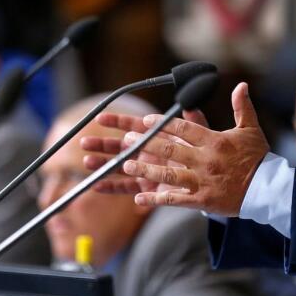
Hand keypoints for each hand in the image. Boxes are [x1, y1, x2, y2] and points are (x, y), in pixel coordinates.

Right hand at [81, 108, 209, 195]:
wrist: (210, 178)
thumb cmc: (203, 153)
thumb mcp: (201, 137)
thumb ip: (195, 125)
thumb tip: (191, 107)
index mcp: (157, 136)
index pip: (134, 125)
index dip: (117, 121)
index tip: (100, 117)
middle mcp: (147, 151)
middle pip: (120, 146)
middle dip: (102, 144)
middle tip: (84, 142)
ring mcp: (145, 169)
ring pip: (119, 166)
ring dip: (103, 164)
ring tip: (87, 162)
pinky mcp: (146, 187)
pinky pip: (126, 187)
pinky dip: (111, 187)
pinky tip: (96, 186)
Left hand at [84, 83, 268, 215]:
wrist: (268, 190)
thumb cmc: (258, 158)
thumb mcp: (251, 130)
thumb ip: (242, 107)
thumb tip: (241, 85)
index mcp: (215, 141)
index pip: (185, 129)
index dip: (163, 124)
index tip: (146, 120)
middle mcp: (206, 160)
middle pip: (171, 150)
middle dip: (147, 144)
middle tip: (128, 139)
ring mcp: (203, 181)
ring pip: (169, 175)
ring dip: (146, 169)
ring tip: (127, 164)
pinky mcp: (203, 200)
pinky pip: (175, 200)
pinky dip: (157, 198)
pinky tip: (139, 198)